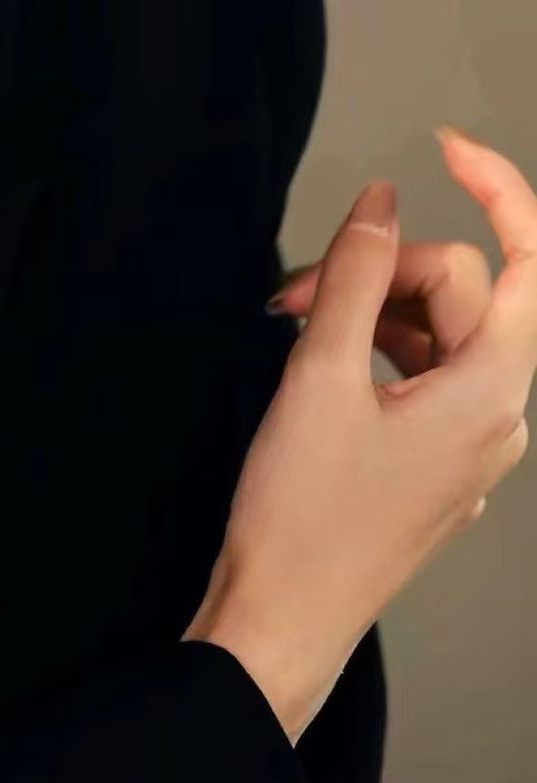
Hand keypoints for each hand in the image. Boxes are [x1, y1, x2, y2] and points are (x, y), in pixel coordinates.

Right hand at [187, 128, 536, 741]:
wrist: (282, 619)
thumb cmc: (298, 518)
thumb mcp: (318, 382)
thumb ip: (355, 279)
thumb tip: (381, 202)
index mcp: (489, 392)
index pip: (527, 258)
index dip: (494, 187)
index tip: (438, 150)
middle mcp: (496, 421)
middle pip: (464, 299)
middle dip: (383, 273)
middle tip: (293, 292)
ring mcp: (466, 451)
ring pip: (441, 344)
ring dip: (373, 317)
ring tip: (296, 332)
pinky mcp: (430, 470)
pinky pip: (423, 386)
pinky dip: (376, 360)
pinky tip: (323, 373)